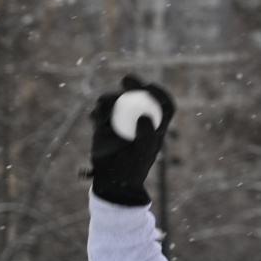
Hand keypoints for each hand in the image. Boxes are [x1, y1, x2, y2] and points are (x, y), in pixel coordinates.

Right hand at [89, 75, 175, 205]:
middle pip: (139, 95)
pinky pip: (100, 112)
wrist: (113, 180)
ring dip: (109, 99)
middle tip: (127, 80)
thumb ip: (147, 135)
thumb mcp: (143, 153)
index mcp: (155, 126)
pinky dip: (97, 112)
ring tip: (104, 109)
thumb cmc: (133, 168)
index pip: (163, 104)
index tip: (150, 87)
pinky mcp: (105, 125)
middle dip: (134, 84)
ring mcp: (121, 120)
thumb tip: (144, 116)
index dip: (159, 93)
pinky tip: (96, 120)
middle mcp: (139, 119)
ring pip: (116, 100)